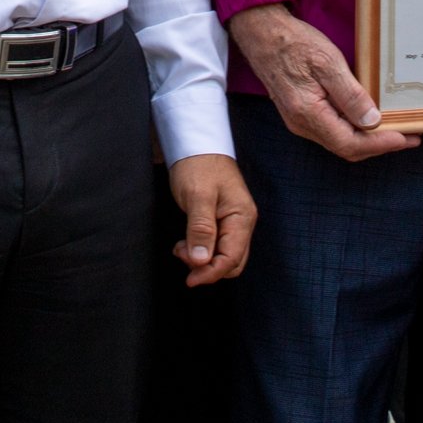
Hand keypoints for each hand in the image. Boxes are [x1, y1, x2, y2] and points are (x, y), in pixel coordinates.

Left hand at [169, 153, 257, 285]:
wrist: (197, 143)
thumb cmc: (199, 164)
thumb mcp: (198, 196)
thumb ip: (201, 229)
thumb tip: (201, 261)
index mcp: (242, 218)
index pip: (231, 258)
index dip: (211, 273)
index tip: (190, 280)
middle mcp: (242, 223)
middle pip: (231, 262)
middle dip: (207, 268)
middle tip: (182, 257)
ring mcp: (233, 222)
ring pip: (223, 255)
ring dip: (202, 260)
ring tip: (180, 248)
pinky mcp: (221, 220)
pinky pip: (216, 245)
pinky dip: (201, 250)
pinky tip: (185, 243)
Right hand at [229, 3, 417, 160]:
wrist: (262, 33)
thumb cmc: (294, 43)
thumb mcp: (328, 63)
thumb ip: (350, 95)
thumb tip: (372, 122)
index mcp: (308, 114)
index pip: (350, 143)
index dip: (380, 144)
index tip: (405, 138)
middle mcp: (302, 124)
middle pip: (346, 148)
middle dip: (379, 145)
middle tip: (408, 136)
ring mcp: (299, 121)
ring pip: (339, 141)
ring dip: (367, 139)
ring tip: (394, 129)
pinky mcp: (301, 113)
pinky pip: (331, 130)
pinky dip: (353, 130)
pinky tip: (368, 119)